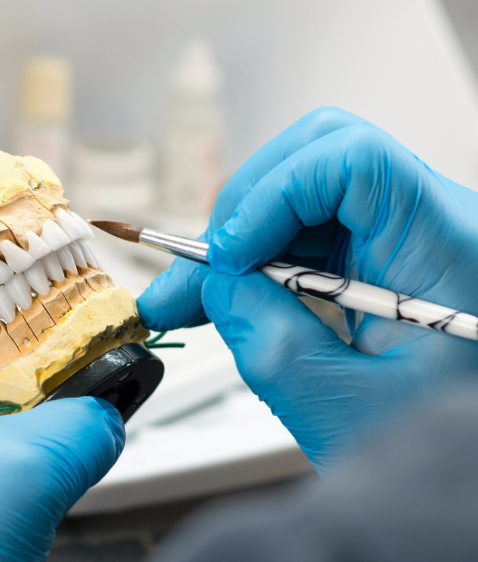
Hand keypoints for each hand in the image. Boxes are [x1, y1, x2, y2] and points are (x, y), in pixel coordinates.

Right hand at [138, 107, 477, 472]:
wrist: (460, 484)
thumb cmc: (440, 459)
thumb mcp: (347, 410)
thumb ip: (271, 341)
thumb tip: (217, 282)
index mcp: (449, 251)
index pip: (352, 162)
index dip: (274, 195)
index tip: (230, 258)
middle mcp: (431, 226)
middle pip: (319, 158)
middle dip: (243, 210)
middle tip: (200, 271)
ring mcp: (404, 236)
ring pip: (302, 193)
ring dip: (240, 239)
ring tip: (191, 294)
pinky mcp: (379, 254)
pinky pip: (304, 229)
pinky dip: (256, 258)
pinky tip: (223, 295)